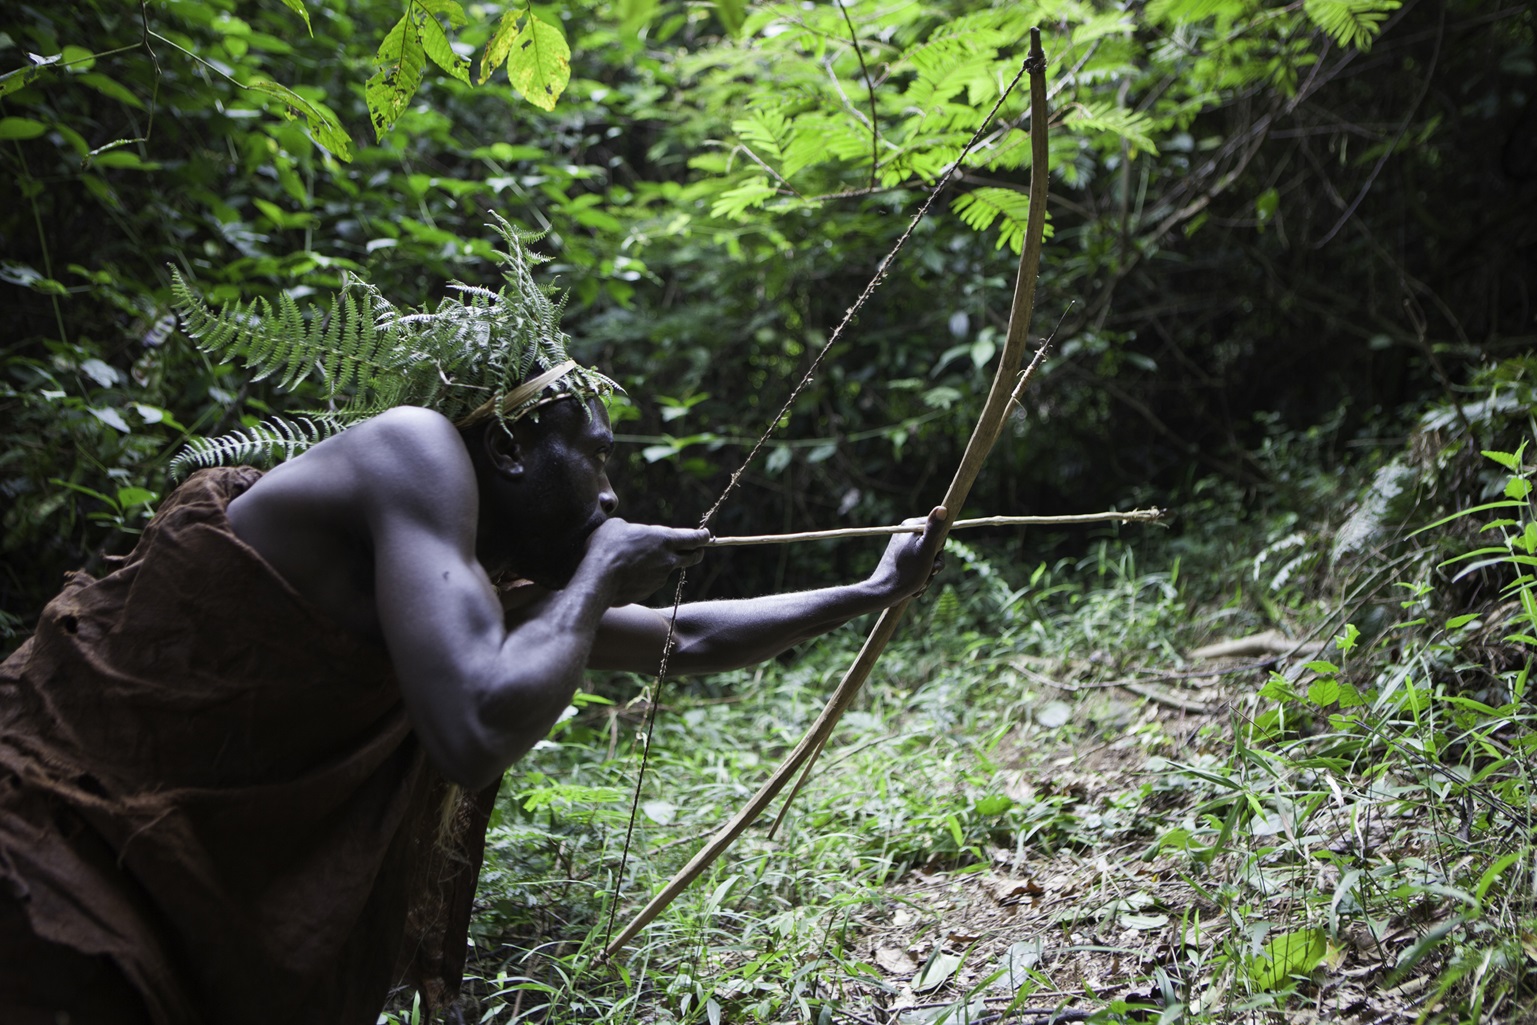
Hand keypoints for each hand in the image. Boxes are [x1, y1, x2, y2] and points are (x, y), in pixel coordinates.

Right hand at [584, 518, 710, 604]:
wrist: (598, 579)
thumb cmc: (606, 547)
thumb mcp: (618, 526)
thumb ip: (633, 530)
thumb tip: (631, 534)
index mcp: (664, 539)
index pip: (694, 538)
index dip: (703, 536)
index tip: (706, 535)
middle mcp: (668, 560)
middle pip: (693, 557)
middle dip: (697, 552)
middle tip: (696, 549)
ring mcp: (660, 578)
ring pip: (668, 569)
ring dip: (661, 564)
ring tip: (640, 560)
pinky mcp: (649, 591)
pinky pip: (651, 581)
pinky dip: (646, 577)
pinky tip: (629, 574)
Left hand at [870, 506, 947, 601]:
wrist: (884, 592)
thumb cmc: (907, 572)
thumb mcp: (926, 550)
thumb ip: (934, 529)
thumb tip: (942, 508)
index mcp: (911, 526)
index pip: (939, 530)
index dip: (940, 547)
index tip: (933, 557)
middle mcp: (906, 534)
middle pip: (934, 546)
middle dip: (934, 564)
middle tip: (929, 573)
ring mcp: (904, 547)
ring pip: (928, 559)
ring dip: (928, 574)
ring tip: (920, 584)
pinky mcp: (902, 560)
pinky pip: (919, 567)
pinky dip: (920, 577)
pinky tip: (916, 587)